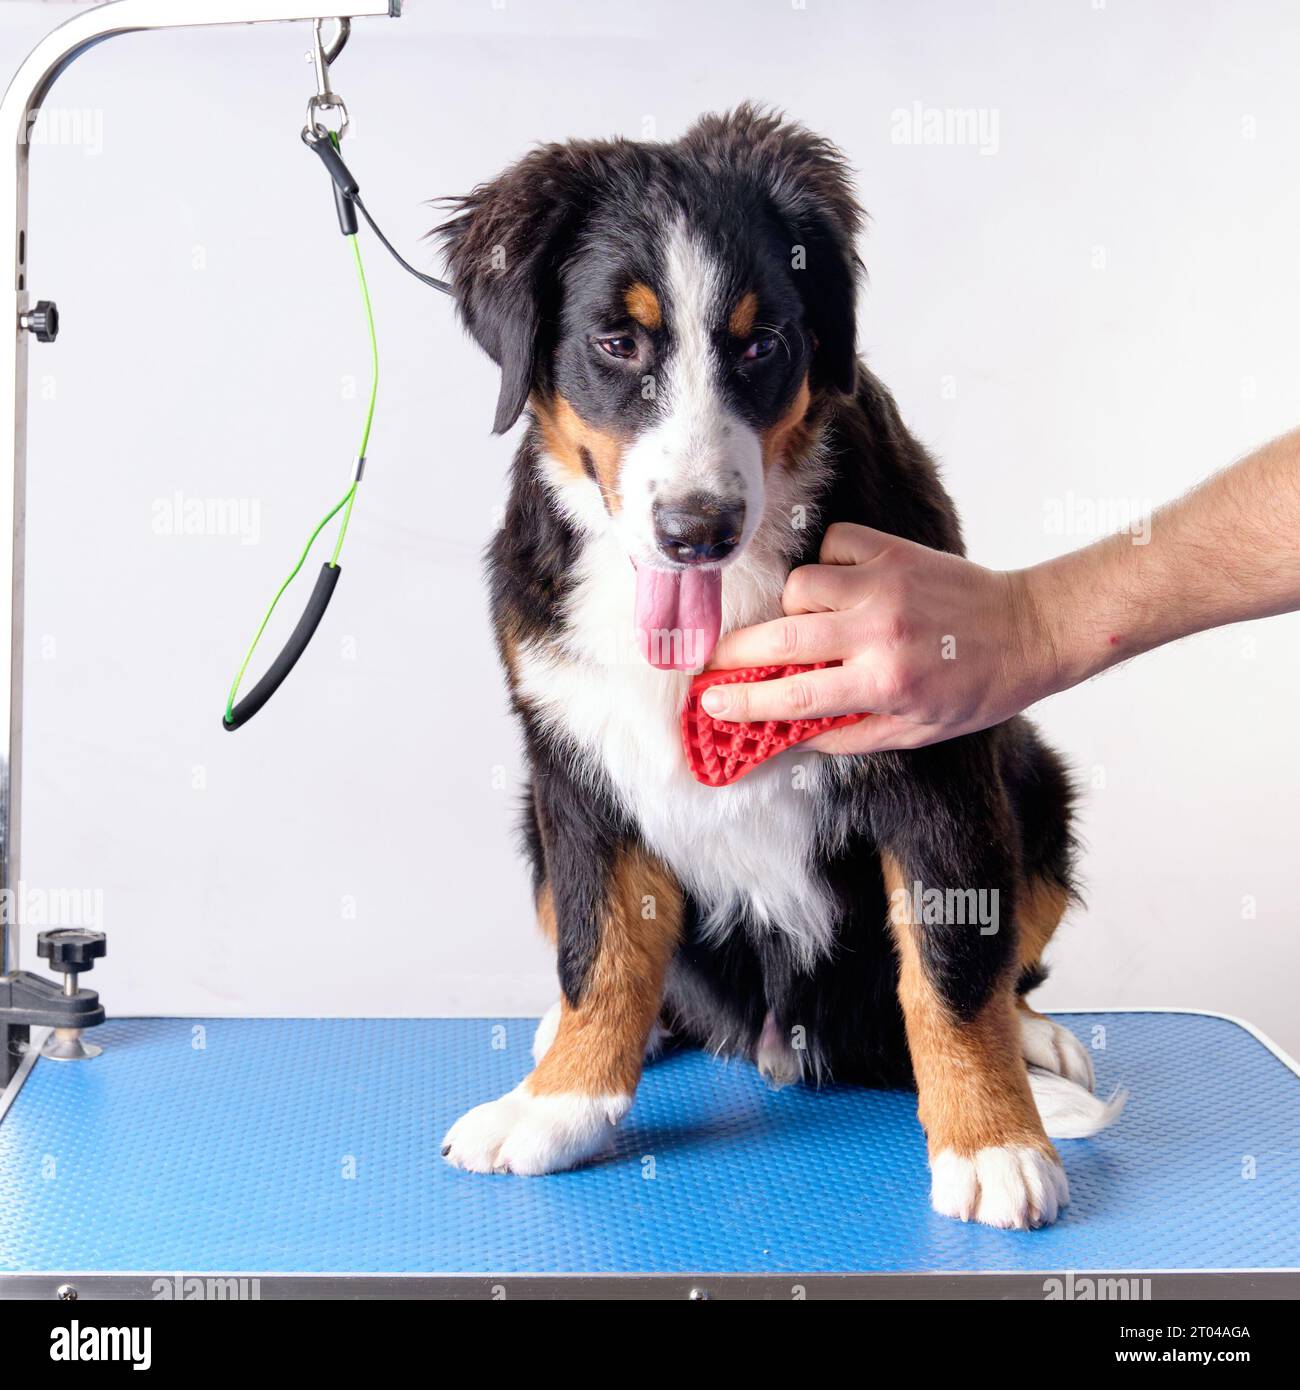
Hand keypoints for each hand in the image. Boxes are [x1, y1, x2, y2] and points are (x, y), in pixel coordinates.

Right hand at [703, 523, 1057, 752]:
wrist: (1029, 630)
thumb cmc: (973, 689)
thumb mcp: (914, 732)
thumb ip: (847, 735)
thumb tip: (787, 734)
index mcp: (883, 683)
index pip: (793, 696)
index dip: (743, 702)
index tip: (710, 704)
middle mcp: (878, 632)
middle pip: (780, 638)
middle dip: (734, 653)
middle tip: (711, 663)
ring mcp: (884, 585)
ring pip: (799, 587)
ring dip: (790, 608)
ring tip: (803, 623)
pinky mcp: (894, 551)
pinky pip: (831, 546)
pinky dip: (825, 563)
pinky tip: (838, 583)